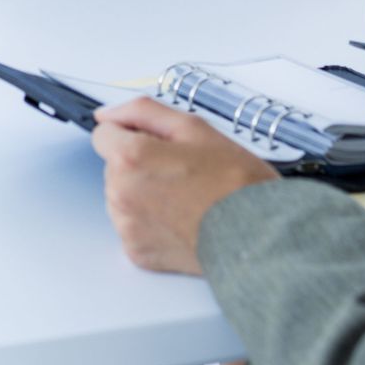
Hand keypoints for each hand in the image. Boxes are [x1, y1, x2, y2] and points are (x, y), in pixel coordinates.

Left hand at [92, 96, 278, 274]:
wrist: (260, 235)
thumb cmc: (235, 184)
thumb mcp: (194, 128)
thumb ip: (143, 112)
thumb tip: (108, 114)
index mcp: (131, 158)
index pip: (103, 134)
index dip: (132, 134)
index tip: (156, 144)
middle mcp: (121, 193)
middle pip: (114, 167)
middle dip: (140, 165)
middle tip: (182, 172)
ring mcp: (127, 226)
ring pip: (122, 197)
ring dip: (143, 193)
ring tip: (185, 198)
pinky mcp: (136, 252)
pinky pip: (133, 226)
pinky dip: (151, 223)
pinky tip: (181, 220)